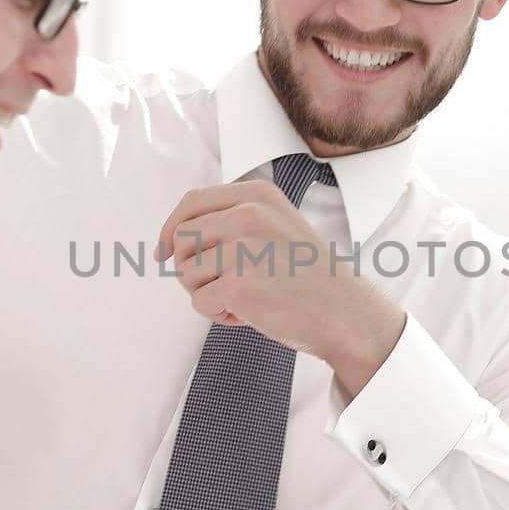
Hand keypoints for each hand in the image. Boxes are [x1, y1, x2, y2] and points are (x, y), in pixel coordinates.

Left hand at [157, 180, 404, 394]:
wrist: (343, 311)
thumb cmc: (306, 275)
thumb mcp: (275, 224)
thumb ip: (233, 219)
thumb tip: (175, 235)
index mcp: (257, 195)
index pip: (191, 203)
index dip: (170, 229)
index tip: (165, 253)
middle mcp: (249, 215)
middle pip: (181, 237)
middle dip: (187, 267)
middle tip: (215, 285)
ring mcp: (244, 248)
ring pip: (186, 272)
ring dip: (205, 293)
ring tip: (240, 299)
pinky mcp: (239, 284)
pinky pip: (200, 302)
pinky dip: (218, 314)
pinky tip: (247, 314)